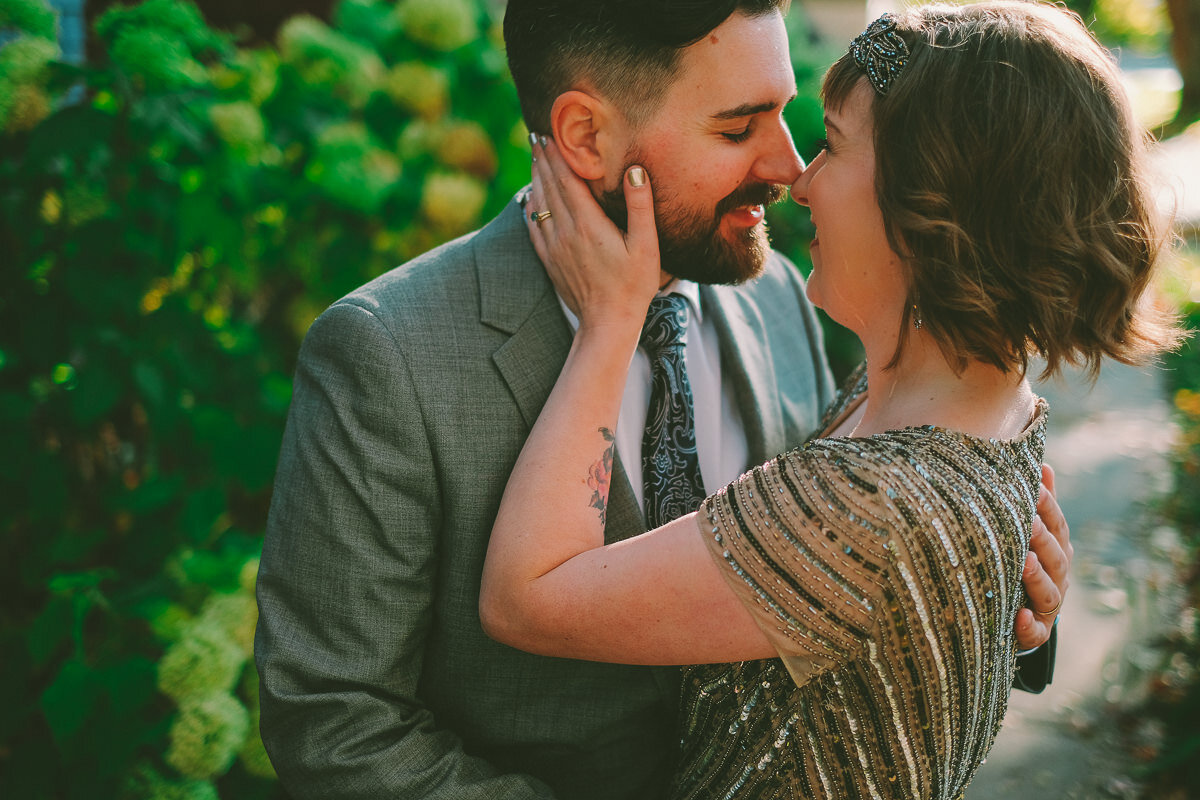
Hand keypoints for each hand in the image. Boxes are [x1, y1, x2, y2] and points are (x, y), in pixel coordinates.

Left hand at [526, 136, 661, 331]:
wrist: (607, 323)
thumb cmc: (633, 286)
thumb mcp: (646, 246)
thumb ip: (640, 206)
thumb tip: (635, 170)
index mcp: (588, 223)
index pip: (567, 179)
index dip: (557, 154)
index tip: (550, 133)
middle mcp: (566, 231)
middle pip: (549, 186)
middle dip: (543, 159)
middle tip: (537, 135)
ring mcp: (554, 247)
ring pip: (539, 204)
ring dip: (535, 178)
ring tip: (534, 159)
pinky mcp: (550, 260)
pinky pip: (534, 226)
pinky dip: (531, 206)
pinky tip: (531, 198)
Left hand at [1015, 464, 1071, 649]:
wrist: (1015, 614)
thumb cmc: (1020, 561)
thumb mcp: (1029, 531)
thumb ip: (1037, 503)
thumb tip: (1041, 463)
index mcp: (1056, 548)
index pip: (1056, 524)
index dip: (1047, 506)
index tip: (1034, 485)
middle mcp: (1057, 576)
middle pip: (1055, 556)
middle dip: (1043, 538)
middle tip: (1028, 521)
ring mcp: (1048, 605)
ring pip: (1049, 592)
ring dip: (1037, 577)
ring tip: (1025, 562)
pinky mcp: (1035, 632)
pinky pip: (1035, 632)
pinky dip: (1029, 626)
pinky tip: (1020, 616)